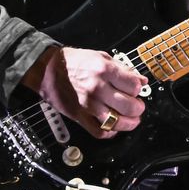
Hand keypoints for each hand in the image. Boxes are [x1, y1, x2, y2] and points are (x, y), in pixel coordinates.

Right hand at [24, 46, 147, 138]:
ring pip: (116, 122)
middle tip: (138, 107)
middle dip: (138, 108)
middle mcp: (97, 88)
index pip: (133, 86)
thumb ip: (123, 69)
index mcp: (104, 70)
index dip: (138, 89)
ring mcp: (88, 104)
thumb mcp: (101, 56)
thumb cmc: (74, 61)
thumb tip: (141, 80)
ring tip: (131, 120)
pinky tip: (114, 127)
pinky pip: (98, 131)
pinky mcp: (79, 116)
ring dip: (128, 123)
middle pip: (128, 106)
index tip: (136, 90)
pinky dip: (110, 133)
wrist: (48, 69)